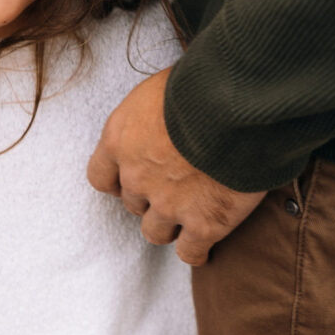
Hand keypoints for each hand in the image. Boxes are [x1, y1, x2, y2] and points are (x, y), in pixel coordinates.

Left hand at [87, 67, 265, 265]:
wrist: (234, 105)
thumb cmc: (201, 82)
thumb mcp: (163, 85)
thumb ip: (156, 110)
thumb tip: (170, 109)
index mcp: (120, 140)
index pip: (100, 176)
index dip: (117, 181)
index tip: (129, 179)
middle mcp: (136, 176)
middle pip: (133, 202)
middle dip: (151, 197)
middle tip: (176, 186)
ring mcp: (168, 204)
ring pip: (155, 232)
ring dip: (170, 225)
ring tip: (190, 215)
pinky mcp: (204, 223)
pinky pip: (191, 252)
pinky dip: (198, 250)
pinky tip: (207, 243)